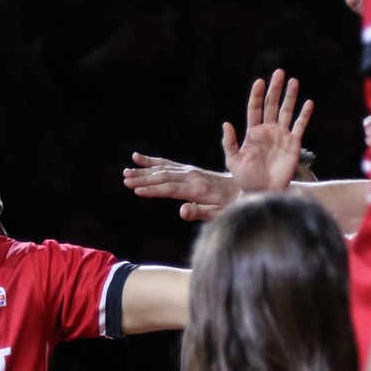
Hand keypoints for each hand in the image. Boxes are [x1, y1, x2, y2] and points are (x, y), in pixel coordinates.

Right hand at [124, 152, 238, 221]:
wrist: (246, 189)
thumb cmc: (232, 205)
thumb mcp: (220, 213)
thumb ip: (200, 212)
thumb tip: (182, 212)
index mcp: (198, 188)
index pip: (170, 189)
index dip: (153, 190)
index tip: (136, 190)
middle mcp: (192, 176)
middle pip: (163, 177)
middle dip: (143, 178)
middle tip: (124, 179)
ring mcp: (190, 171)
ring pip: (162, 169)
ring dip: (143, 170)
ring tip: (126, 171)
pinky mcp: (189, 170)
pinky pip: (168, 164)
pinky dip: (153, 161)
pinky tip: (139, 158)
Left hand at [222, 70, 313, 196]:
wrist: (262, 192)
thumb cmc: (245, 179)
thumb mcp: (233, 161)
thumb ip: (229, 143)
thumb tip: (226, 123)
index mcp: (253, 133)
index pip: (255, 108)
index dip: (257, 95)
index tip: (260, 81)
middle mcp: (268, 131)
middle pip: (272, 105)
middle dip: (275, 89)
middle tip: (279, 72)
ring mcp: (281, 136)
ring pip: (286, 111)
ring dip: (290, 96)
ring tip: (294, 81)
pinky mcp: (293, 144)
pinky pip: (300, 126)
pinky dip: (304, 115)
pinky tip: (308, 103)